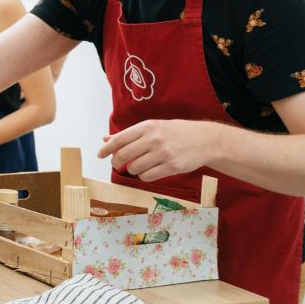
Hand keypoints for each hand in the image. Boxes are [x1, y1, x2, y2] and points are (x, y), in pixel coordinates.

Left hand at [98, 119, 216, 181]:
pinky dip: (144, 176)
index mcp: (147, 127)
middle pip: (124, 155)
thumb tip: (105, 139)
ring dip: (132, 170)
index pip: (120, 139)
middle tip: (116, 164)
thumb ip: (129, 134)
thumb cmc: (175, 132)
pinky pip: (147, 177)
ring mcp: (163, 154)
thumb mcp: (153, 127)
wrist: (204, 140)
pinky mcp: (172, 167)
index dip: (106, 148)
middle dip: (116, 162)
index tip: (99, 155)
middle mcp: (154, 139)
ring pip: (134, 168)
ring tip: (139, 165)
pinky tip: (149, 171)